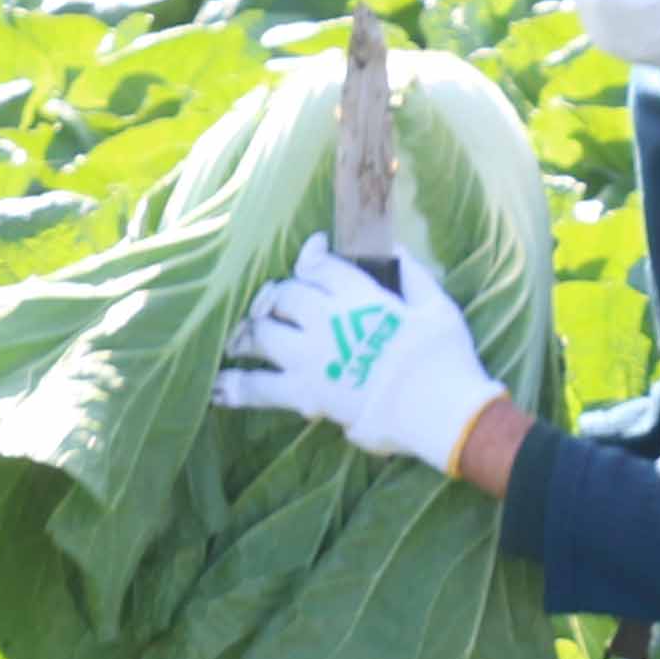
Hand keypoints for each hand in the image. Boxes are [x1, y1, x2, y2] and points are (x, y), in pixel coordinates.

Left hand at [210, 235, 509, 472]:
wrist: (438, 410)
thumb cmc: (444, 358)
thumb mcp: (437, 305)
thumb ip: (412, 274)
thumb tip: (396, 248)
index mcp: (359, 294)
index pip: (320, 266)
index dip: (310, 257)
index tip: (310, 254)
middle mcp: (326, 319)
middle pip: (283, 295)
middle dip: (276, 297)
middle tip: (273, 305)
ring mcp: (310, 356)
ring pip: (261, 334)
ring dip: (247, 334)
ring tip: (236, 340)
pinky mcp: (303, 393)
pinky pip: (258, 388)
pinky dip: (234, 386)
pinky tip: (215, 386)